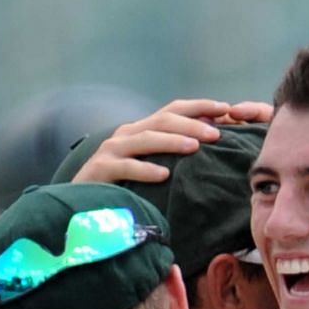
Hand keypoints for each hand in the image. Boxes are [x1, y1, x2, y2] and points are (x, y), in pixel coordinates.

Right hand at [71, 98, 273, 184]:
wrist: (80, 202)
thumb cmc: (124, 186)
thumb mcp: (153, 166)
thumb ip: (176, 155)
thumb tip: (214, 145)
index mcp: (143, 130)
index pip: (175, 110)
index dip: (201, 107)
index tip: (228, 109)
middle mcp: (128, 134)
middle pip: (163, 120)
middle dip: (192, 124)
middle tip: (217, 134)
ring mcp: (112, 150)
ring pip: (145, 138)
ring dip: (171, 141)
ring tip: (194, 147)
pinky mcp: (100, 170)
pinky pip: (125, 167)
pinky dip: (145, 170)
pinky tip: (164, 174)